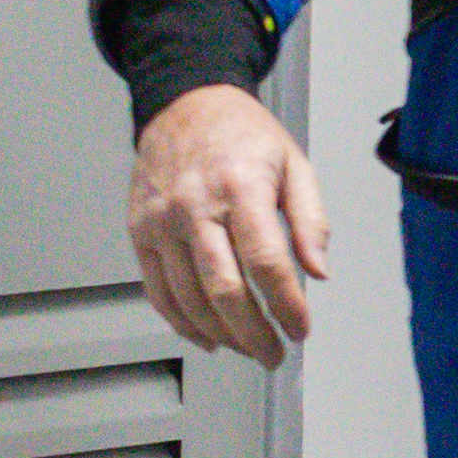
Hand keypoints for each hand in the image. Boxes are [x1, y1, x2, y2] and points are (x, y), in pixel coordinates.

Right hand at [128, 85, 329, 366]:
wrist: (184, 103)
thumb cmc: (242, 134)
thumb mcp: (294, 163)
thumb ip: (310, 219)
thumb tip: (318, 270)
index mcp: (240, 187)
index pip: (266, 262)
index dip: (286, 304)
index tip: (300, 328)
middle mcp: (195, 206)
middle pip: (223, 290)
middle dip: (254, 333)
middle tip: (275, 353)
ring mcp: (162, 222)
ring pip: (189, 298)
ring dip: (222, 335)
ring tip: (248, 348)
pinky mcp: (140, 231)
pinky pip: (157, 290)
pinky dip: (182, 323)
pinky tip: (207, 337)